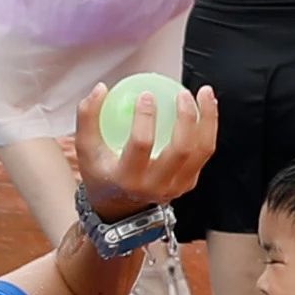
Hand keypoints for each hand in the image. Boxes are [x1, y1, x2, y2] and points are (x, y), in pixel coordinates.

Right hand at [76, 88, 211, 218]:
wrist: (118, 206)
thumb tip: (102, 88)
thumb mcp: (86, 148)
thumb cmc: (100, 171)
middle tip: (183, 93)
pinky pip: (204, 153)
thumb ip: (88, 117)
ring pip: (202, 150)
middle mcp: (156, 186)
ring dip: (208, 119)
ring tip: (205, 93)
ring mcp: (176, 186)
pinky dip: (208, 128)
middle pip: (182, 149)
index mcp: (128, 178)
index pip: (141, 144)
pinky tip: (205, 108)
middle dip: (187, 117)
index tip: (146, 95)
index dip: (145, 117)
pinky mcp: (188, 183)